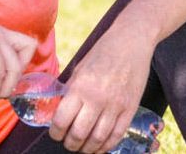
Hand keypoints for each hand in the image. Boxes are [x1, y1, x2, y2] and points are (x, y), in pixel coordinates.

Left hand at [49, 26, 154, 152]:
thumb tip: (60, 110)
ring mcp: (116, 105)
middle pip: (79, 133)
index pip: (62, 120)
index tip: (55, 134)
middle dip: (70, 144)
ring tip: (82, 148)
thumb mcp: (79, 69)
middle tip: (68, 144)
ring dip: (88, 148)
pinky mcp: (131, 108)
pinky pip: (117, 134)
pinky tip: (100, 147)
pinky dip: (107, 145)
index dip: (56, 132)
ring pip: (99, 138)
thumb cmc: (101, 53)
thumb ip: (71, 91)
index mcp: (80, 87)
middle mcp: (97, 98)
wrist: (131, 42)